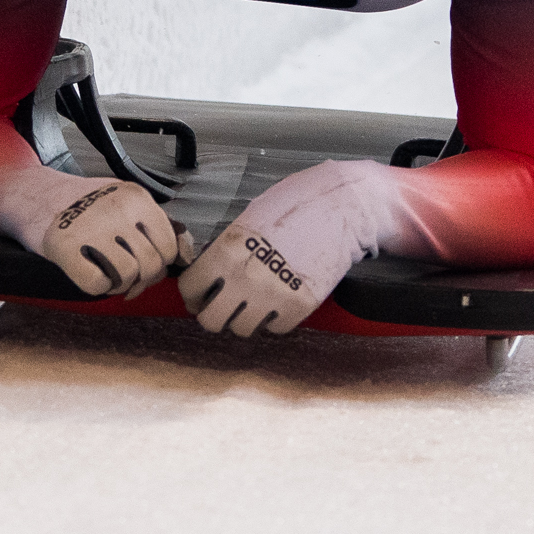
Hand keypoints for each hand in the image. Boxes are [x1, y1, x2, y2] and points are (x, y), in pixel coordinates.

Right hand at [37, 178, 195, 297]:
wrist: (30, 193)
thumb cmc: (77, 201)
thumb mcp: (120, 199)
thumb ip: (150, 223)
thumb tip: (181, 253)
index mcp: (135, 197)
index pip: (169, 245)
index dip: (160, 263)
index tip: (145, 266)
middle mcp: (117, 209)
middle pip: (152, 264)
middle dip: (141, 279)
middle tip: (125, 276)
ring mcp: (91, 227)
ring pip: (128, 276)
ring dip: (118, 284)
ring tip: (105, 273)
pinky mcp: (65, 247)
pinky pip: (98, 284)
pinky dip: (96, 287)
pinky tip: (87, 273)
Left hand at [176, 159, 395, 336]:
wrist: (342, 207)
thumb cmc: (295, 204)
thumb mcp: (250, 218)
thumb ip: (227, 247)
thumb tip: (210, 270)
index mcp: (227, 250)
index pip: (190, 288)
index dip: (193, 293)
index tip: (200, 295)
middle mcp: (245, 277)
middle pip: (211, 320)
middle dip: (213, 314)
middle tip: (222, 307)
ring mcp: (274, 295)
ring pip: (242, 329)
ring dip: (244, 319)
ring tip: (254, 303)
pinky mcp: (300, 306)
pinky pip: (275, 329)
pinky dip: (274, 321)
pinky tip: (278, 303)